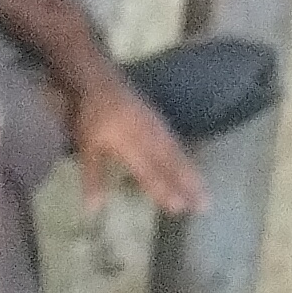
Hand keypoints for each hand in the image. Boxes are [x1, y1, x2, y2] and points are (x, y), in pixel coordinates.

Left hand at [66, 75, 207, 214]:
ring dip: (192, 173)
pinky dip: (186, 157)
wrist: (100, 81)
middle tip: (204, 205)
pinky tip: (192, 168)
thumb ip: (93, 178)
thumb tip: (93, 210)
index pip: (150, 172)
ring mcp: (157, 127)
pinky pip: (176, 142)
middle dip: (188, 185)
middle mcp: (148, 136)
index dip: (164, 189)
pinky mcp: (159, 120)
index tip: (179, 207)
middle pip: (171, 164)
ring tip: (204, 191)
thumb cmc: (90, 117)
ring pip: (178, 153)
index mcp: (130, 143)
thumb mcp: (87, 148)